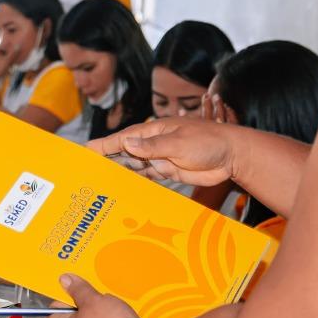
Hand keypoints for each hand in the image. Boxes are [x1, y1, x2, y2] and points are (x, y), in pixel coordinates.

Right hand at [88, 116, 237, 188]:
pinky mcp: (168, 170)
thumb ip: (153, 146)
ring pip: (133, 165)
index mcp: (154, 130)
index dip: (104, 145)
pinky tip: (123, 186)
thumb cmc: (208, 142)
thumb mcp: (179, 143)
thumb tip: (126, 143)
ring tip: (98, 180)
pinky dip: (135, 180)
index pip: (123, 138)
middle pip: (124, 151)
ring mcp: (160, 157)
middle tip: (85, 169)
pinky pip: (147, 176)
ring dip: (118, 171)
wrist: (232, 155)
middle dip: (106, 158)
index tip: (85, 150)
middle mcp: (153, 144)